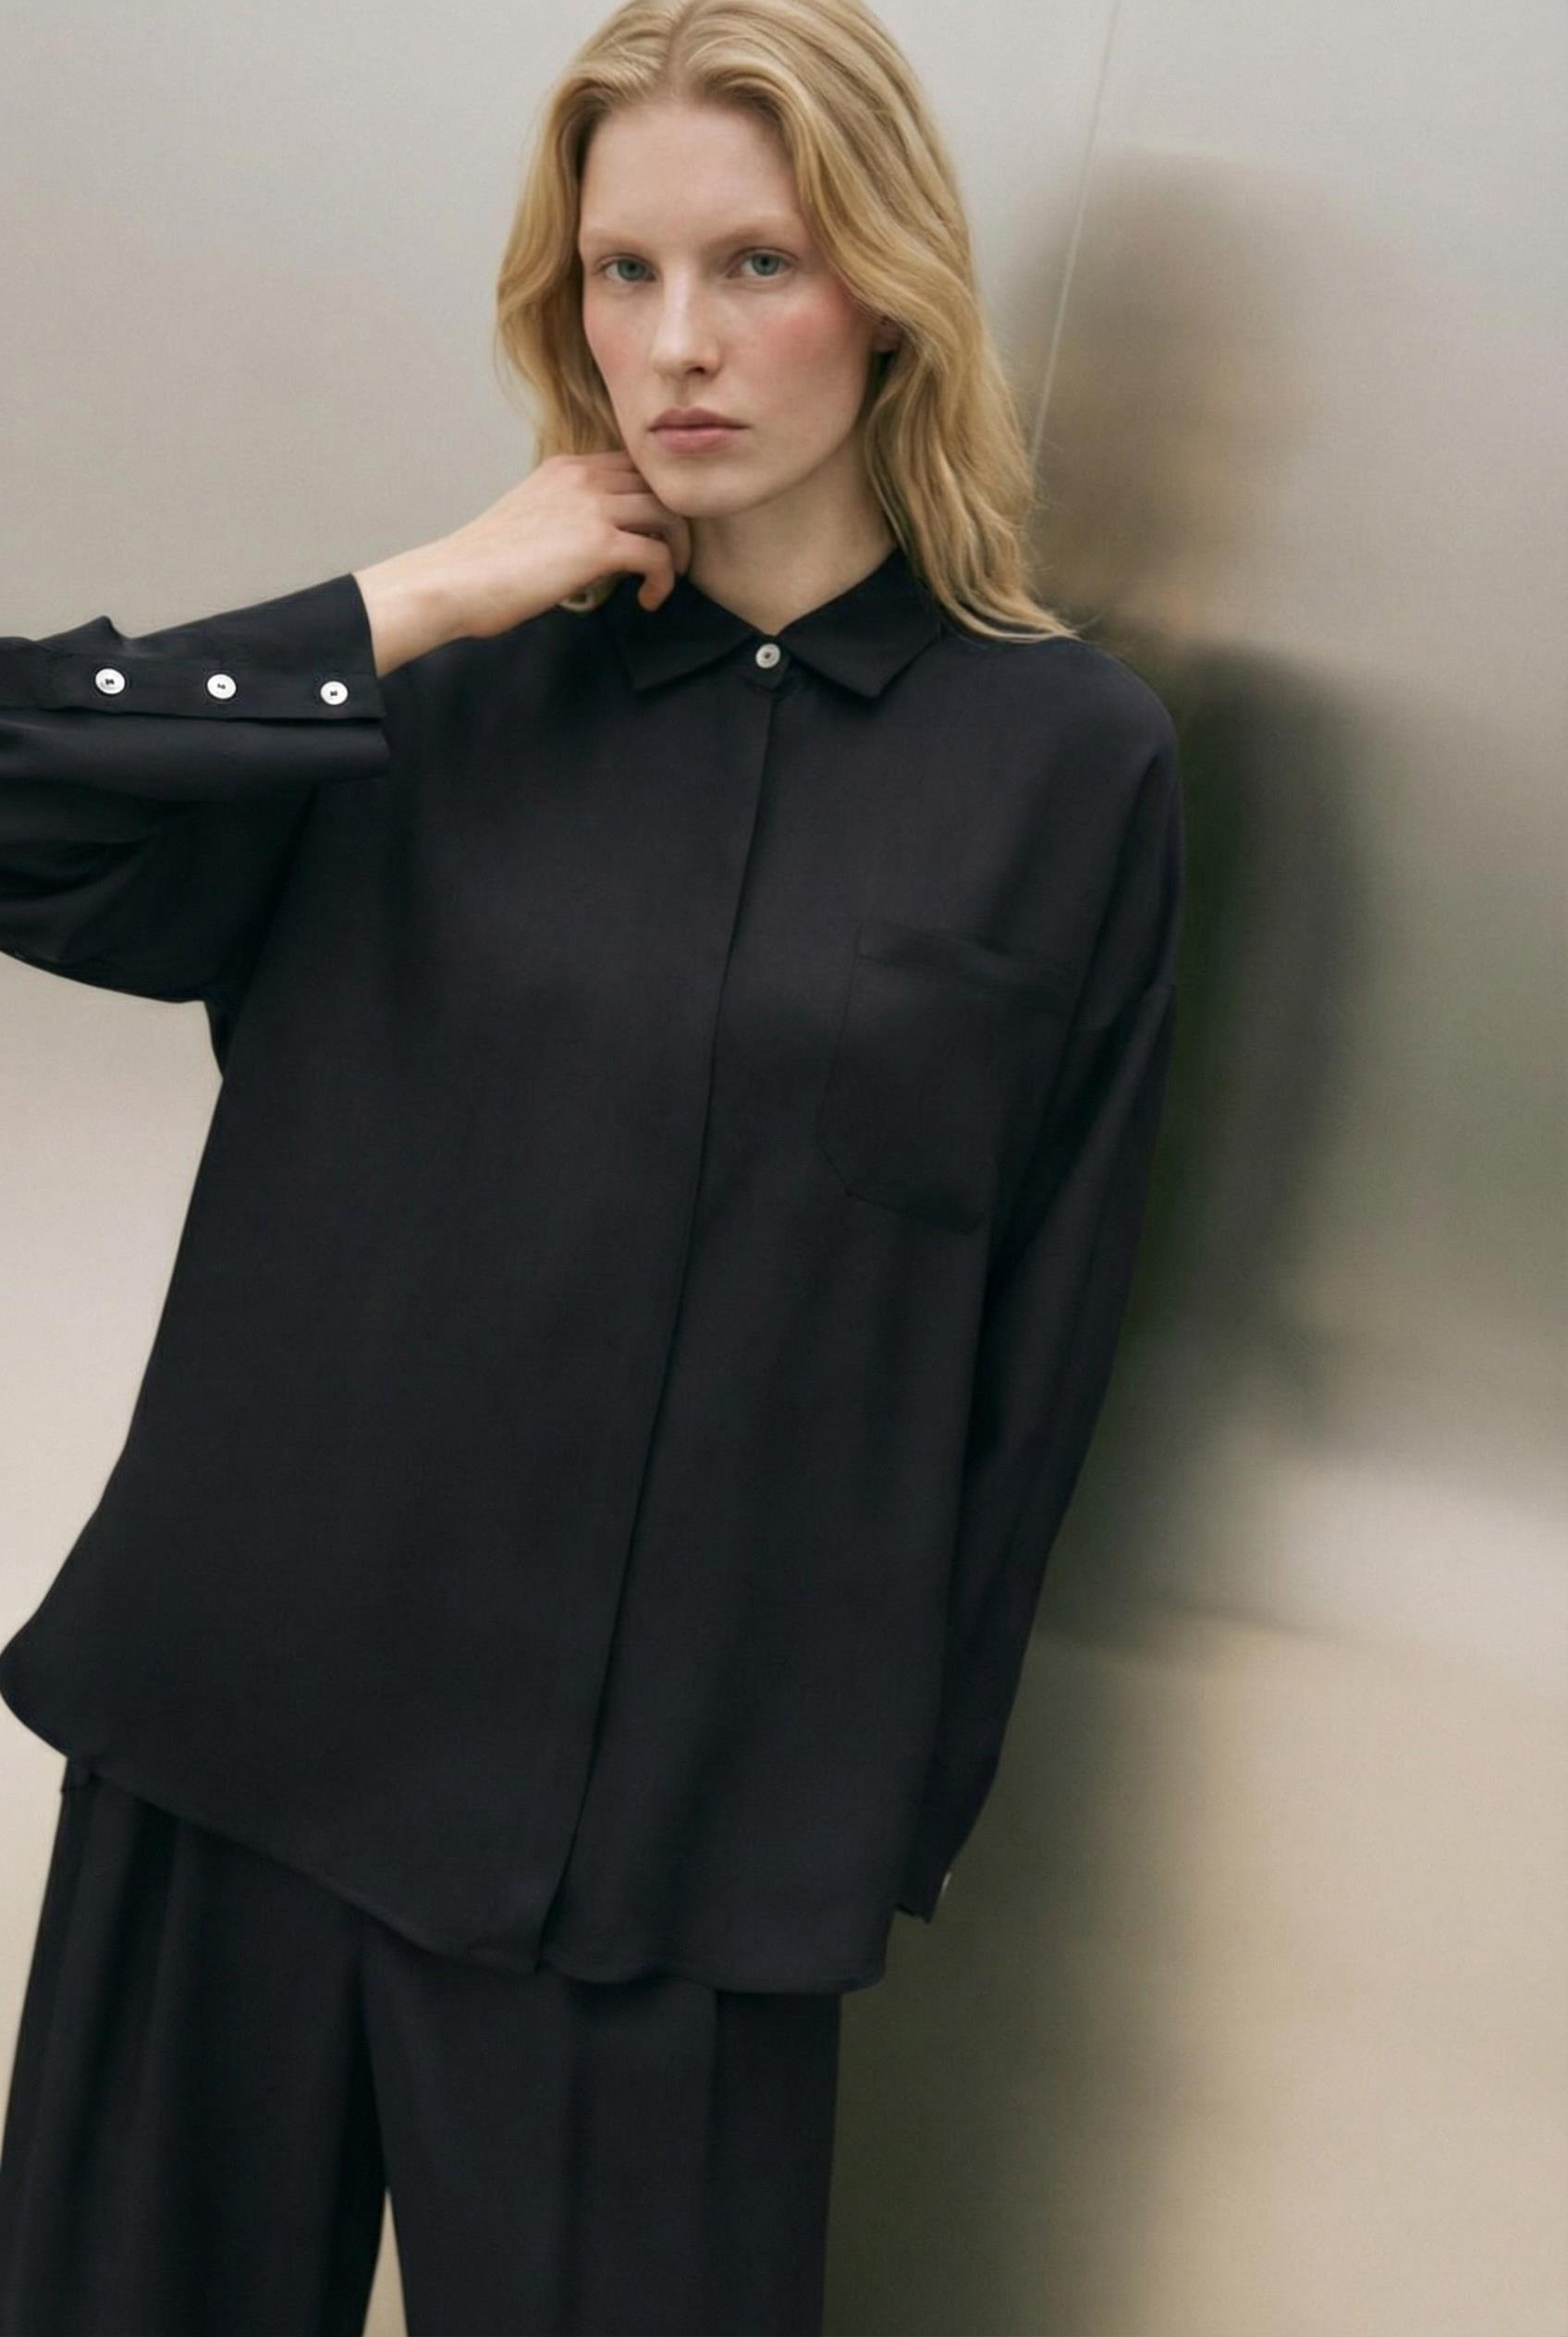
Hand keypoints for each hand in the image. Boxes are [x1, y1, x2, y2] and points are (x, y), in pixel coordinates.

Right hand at [431, 451, 692, 639]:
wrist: (455, 580)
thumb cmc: (484, 564)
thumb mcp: (530, 517)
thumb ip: (566, 515)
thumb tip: (590, 542)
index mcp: (566, 468)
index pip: (634, 466)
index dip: (655, 499)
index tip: (654, 534)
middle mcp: (583, 477)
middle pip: (659, 485)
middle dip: (676, 523)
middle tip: (671, 559)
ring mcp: (593, 507)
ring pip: (668, 514)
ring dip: (677, 551)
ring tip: (665, 580)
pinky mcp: (599, 545)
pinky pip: (658, 555)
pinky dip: (663, 581)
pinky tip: (647, 600)